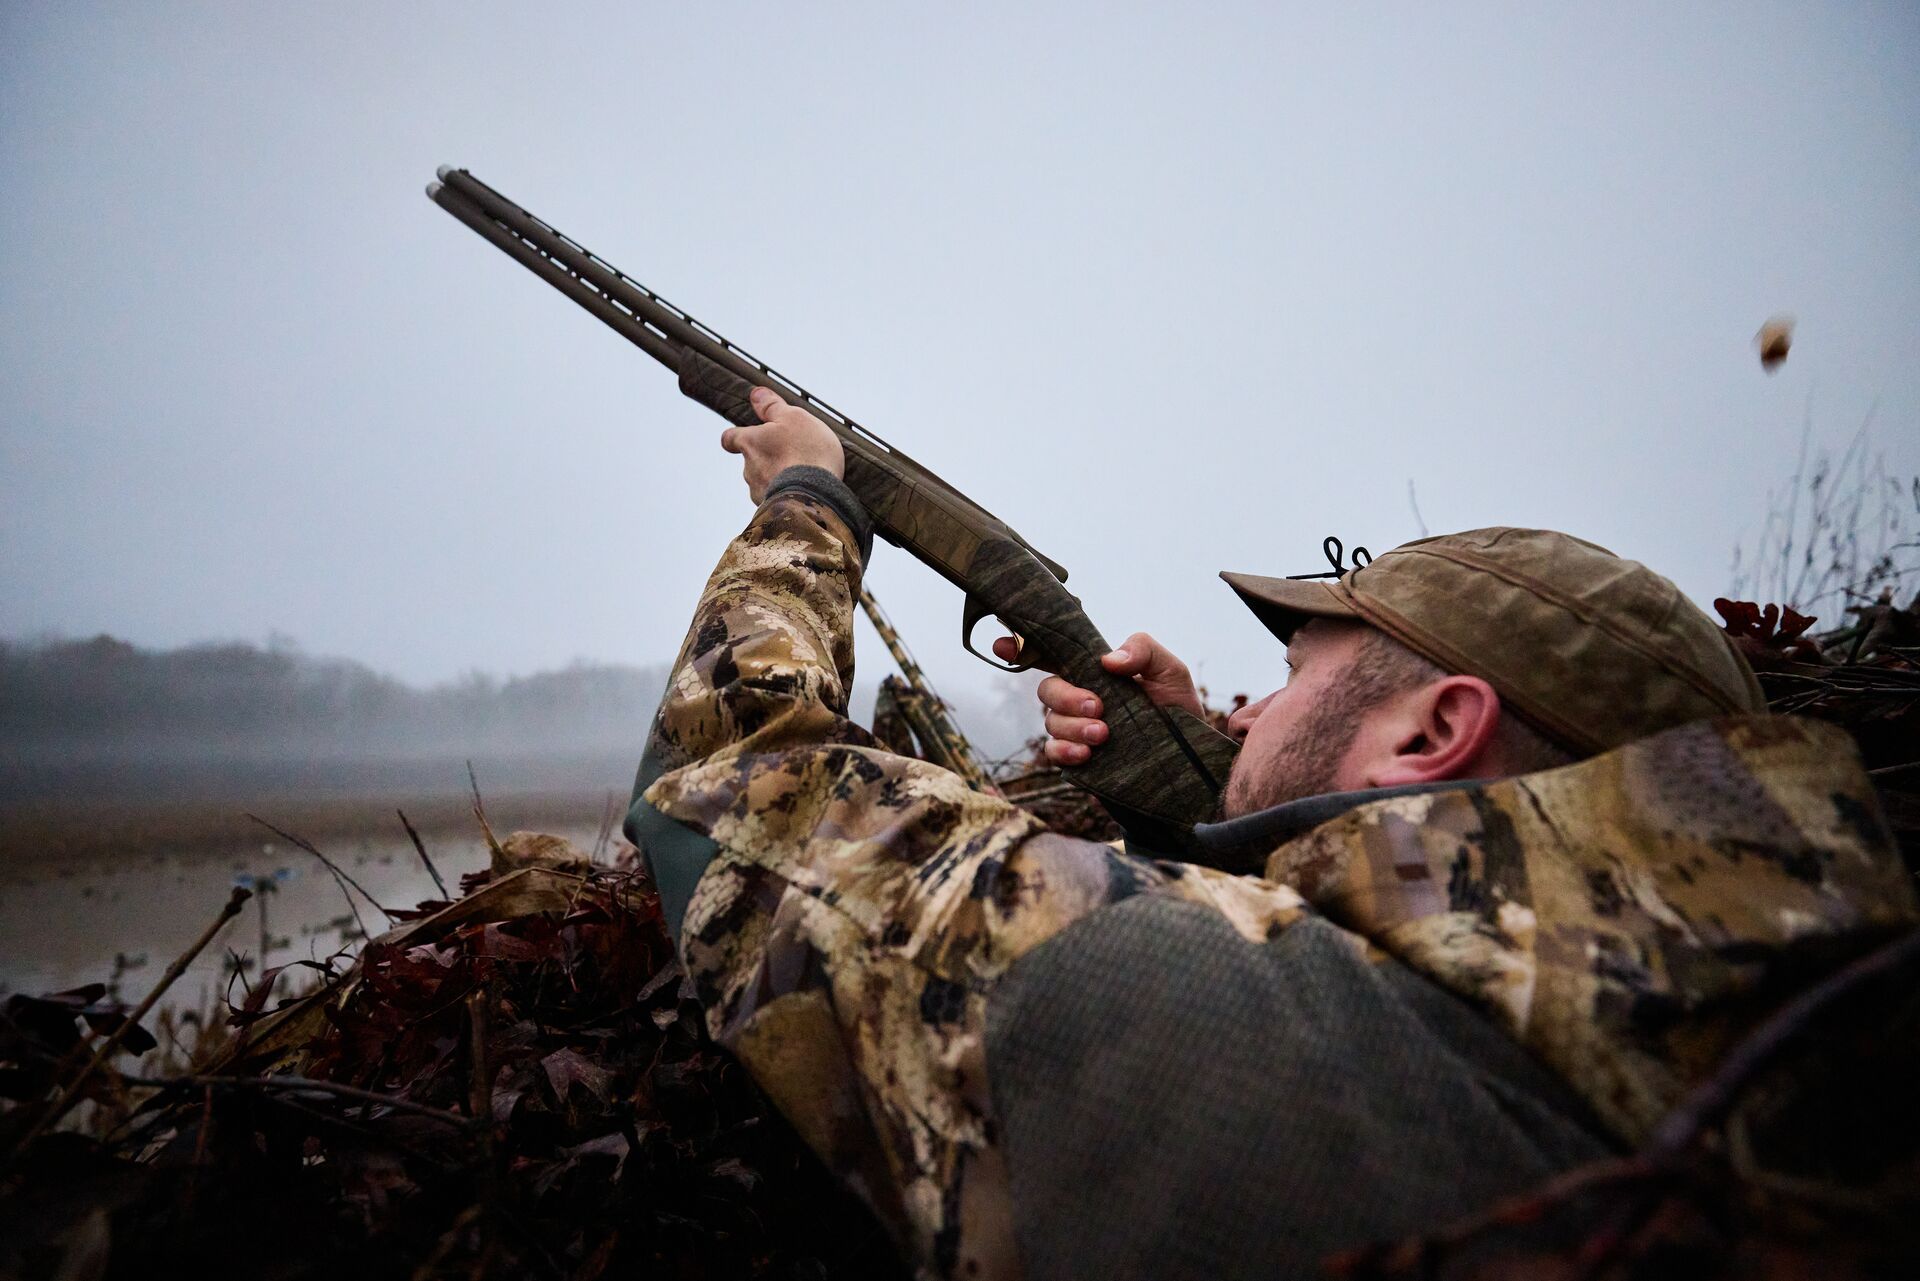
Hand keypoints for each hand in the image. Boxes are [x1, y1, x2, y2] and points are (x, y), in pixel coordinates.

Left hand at [720, 386, 844, 501]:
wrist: (816, 497)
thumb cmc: (806, 452)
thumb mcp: (793, 418)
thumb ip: (773, 407)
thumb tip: (756, 394)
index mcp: (750, 443)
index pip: (730, 438)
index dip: (737, 436)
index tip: (747, 435)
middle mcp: (749, 469)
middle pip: (752, 461)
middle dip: (767, 458)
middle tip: (792, 454)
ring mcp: (759, 493)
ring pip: (764, 482)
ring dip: (778, 478)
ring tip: (804, 476)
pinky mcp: (773, 512)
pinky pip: (778, 500)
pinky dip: (788, 495)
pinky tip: (806, 493)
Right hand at [990, 631, 1202, 765]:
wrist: (1190, 764)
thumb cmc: (1178, 711)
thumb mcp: (1170, 671)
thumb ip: (1143, 650)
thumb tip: (1108, 660)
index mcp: (1095, 672)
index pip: (1054, 654)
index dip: (1023, 647)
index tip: (1002, 644)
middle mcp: (1080, 698)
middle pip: (1048, 689)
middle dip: (1067, 696)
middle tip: (1098, 707)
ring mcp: (1077, 730)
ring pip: (1051, 722)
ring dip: (1073, 726)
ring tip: (1104, 734)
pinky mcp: (1079, 760)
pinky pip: (1053, 752)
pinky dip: (1065, 751)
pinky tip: (1087, 754)